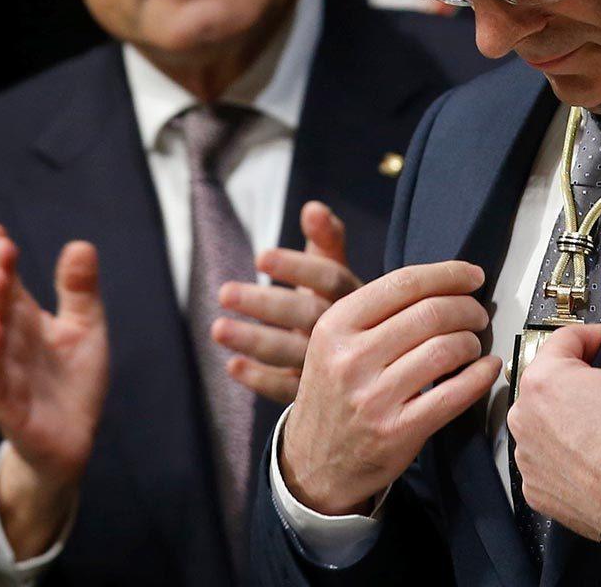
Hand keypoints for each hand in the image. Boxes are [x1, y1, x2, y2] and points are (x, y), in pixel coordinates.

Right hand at [0, 223, 108, 558]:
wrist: (72, 441)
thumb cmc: (73, 381)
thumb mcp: (85, 327)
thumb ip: (80, 290)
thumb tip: (80, 244)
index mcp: (23, 319)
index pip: (6, 282)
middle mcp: (6, 341)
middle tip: (0, 245)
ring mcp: (2, 372)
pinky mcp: (6, 404)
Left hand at [213, 201, 361, 402]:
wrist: (382, 366)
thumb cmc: (345, 308)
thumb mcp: (341, 274)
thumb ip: (327, 240)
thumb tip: (313, 208)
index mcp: (356, 297)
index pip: (329, 279)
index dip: (297, 267)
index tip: (261, 256)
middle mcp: (346, 331)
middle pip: (307, 315)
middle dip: (265, 304)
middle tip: (225, 291)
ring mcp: (330, 365)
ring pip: (291, 354)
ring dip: (254, 341)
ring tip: (217, 329)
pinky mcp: (314, 393)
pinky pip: (286, 391)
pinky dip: (259, 379)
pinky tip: (232, 366)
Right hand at [278, 260, 501, 514]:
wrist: (313, 462)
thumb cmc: (334, 393)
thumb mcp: (333, 342)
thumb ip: (375, 308)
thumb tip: (442, 280)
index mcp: (335, 326)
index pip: (404, 283)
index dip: (448, 274)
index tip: (472, 276)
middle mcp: (350, 359)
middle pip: (431, 313)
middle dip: (467, 309)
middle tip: (477, 315)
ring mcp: (373, 397)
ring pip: (446, 349)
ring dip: (473, 342)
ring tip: (473, 345)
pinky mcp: (397, 431)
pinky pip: (455, 393)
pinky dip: (481, 375)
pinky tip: (486, 368)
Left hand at [506, 301, 600, 540]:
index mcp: (544, 380)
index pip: (565, 339)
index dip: (594, 337)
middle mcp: (524, 417)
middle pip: (549, 380)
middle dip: (578, 378)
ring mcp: (527, 455)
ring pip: (544, 420)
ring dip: (567, 416)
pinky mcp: (534, 487)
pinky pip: (545, 458)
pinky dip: (563, 453)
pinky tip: (592, 454)